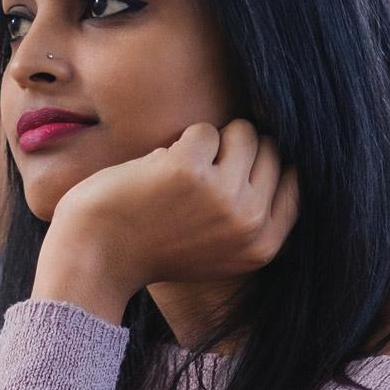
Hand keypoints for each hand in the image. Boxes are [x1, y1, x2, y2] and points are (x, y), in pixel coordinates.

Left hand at [35, 120, 297, 320]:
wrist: (96, 259)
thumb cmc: (151, 247)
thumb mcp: (218, 251)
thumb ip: (251, 218)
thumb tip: (283, 160)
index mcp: (262, 245)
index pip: (293, 181)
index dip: (265, 165)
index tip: (235, 169)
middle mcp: (250, 222)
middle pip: (269, 151)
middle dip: (235, 150)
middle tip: (198, 172)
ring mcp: (224, 195)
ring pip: (243, 132)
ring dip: (209, 142)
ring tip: (179, 172)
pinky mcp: (191, 170)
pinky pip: (203, 130)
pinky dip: (178, 144)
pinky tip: (157, 173)